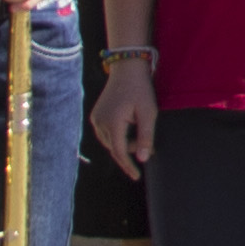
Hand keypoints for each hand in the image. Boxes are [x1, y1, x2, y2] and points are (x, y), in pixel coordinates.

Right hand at [91, 55, 156, 171]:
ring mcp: (96, 119)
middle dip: (130, 151)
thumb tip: (143, 158)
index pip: (120, 152)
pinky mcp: (96, 115)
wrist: (126, 69)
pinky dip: (117, 136)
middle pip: (115, 148)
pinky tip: (129, 129)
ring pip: (110, 142)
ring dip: (124, 144)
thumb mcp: (149, 113)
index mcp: (113, 123)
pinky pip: (106, 134)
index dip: (129, 166)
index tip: (137, 176)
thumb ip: (146, 137)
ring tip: (139, 134)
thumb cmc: (140, 89)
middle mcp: (100, 123)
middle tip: (148, 147)